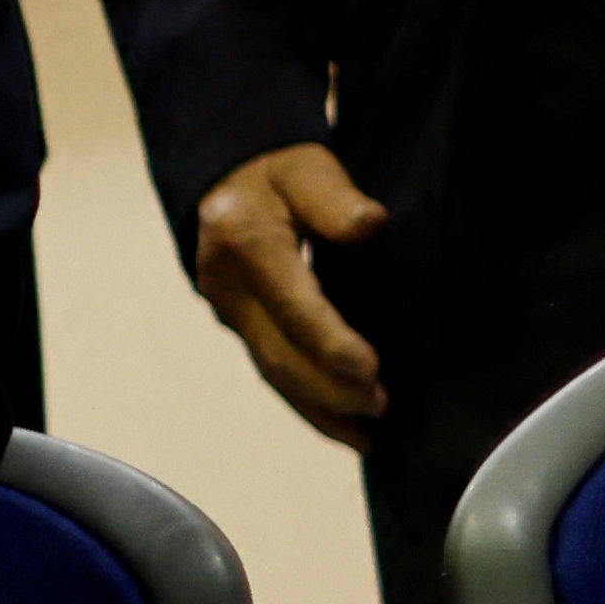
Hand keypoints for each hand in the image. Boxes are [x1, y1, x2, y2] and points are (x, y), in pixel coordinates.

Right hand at [185, 142, 391, 441]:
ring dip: (319, 409)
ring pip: (273, 372)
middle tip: (380, 408)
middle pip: (278, 353)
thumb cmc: (276, 171)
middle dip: (329, 389)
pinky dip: (307, 403)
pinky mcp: (240, 327)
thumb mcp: (307, 167)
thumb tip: (369, 225)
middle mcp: (229, 287)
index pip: (292, 305)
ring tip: (367, 436)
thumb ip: (334, 198)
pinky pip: (272, 370)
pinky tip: (342, 425)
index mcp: (246, 244)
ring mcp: (230, 313)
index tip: (371, 370)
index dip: (330, 342)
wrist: (224, 176)